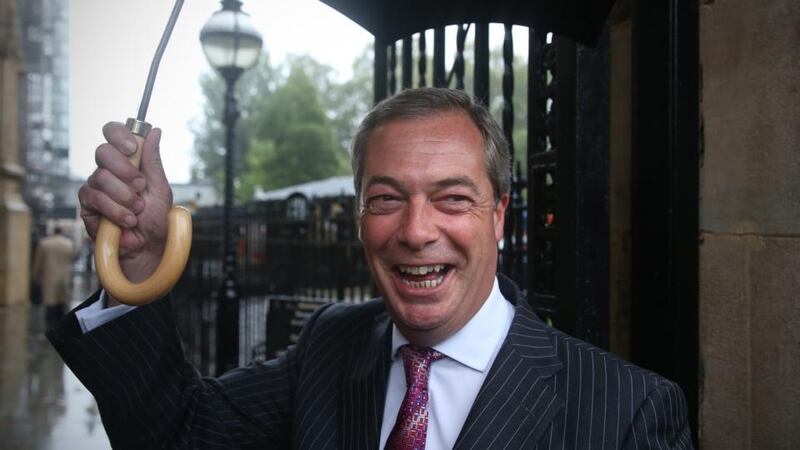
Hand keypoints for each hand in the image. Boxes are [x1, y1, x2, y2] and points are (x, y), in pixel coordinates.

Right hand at [78, 122, 172, 282]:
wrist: (147, 247)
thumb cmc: (155, 218)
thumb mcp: (160, 188)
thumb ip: (153, 161)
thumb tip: (154, 131)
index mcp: (127, 161)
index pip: (113, 133)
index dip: (118, 134)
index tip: (131, 147)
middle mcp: (108, 171)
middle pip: (103, 152)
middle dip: (125, 170)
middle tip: (140, 187)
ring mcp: (95, 187)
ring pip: (100, 177)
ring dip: (125, 196)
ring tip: (137, 210)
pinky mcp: (86, 205)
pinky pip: (95, 198)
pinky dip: (116, 211)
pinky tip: (127, 220)